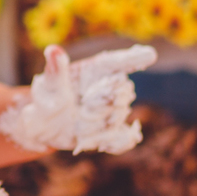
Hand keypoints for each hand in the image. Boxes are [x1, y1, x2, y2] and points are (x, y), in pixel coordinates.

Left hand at [0, 43, 156, 156]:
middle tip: (84, 108)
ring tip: (80, 126)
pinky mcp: (113, 130)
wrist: (46, 125)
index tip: (150, 55)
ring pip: (119, 115)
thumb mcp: (49, 85)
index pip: (118, 61)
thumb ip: (55, 71)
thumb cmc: (47, 97)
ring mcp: (113, 109)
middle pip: (123, 90)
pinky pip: (125, 138)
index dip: (134, 58)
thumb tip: (53, 50)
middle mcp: (109, 87)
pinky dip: (118, 143)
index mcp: (96, 69)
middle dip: (108, 101)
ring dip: (101, 123)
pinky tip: (104, 144)